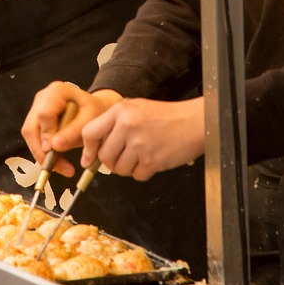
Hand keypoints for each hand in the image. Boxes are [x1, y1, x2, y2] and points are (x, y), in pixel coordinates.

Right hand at [20, 82, 119, 177]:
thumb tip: (53, 147)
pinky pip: (34, 139)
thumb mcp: (89, 120)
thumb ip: (73, 132)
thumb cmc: (93, 111)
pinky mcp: (36, 121)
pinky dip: (45, 154)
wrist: (93, 110)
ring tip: (63, 168)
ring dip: (43, 155)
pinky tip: (59, 163)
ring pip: (30, 136)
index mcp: (57, 92)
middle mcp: (42, 98)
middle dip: (41, 151)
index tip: (54, 149)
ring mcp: (36, 109)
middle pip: (31, 126)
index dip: (46, 133)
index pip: (44, 114)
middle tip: (56, 167)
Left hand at [81, 97, 204, 181]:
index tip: (89, 158)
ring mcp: (140, 145)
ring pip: (118, 169)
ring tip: (140, 155)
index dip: (87, 149)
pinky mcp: (152, 161)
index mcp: (121, 111)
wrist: (195, 122)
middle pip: (104, 156)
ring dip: (127, 168)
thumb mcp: (136, 108)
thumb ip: (114, 124)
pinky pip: (136, 176)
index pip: (90, 132)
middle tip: (122, 157)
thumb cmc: (167, 115)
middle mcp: (127, 126)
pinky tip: (151, 160)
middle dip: (111, 161)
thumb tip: (92, 149)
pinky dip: (142, 172)